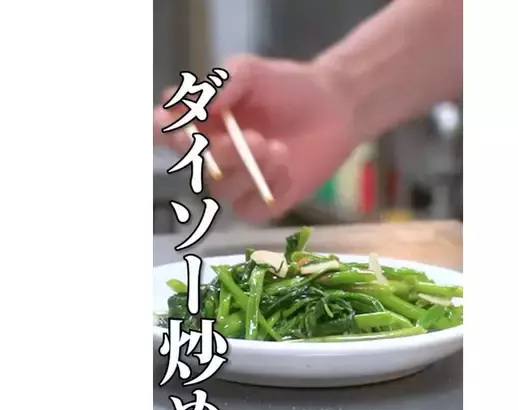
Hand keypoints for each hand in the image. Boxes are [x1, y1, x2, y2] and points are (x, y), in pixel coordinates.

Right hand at [153, 55, 356, 222]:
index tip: (174, 121)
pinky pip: (251, 208)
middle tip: (250, 137)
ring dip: (248, 169)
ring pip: (222, 190)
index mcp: (202, 123)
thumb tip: (202, 106)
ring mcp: (237, 181)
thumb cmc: (288, 87)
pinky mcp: (263, 201)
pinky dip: (269, 187)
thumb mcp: (253, 72)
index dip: (163, 130)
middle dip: (219, 153)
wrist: (334, 107)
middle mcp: (213, 155)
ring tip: (277, 148)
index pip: (166, 131)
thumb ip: (226, 81)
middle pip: (195, 165)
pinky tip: (286, 166)